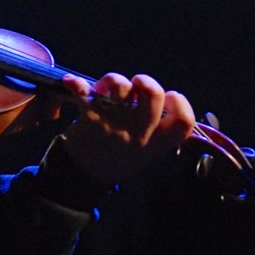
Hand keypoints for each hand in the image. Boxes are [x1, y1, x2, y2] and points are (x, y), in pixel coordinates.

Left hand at [59, 73, 194, 184]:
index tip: (170, 97)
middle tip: (136, 84)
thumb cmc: (116, 158)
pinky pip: (84, 92)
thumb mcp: (145, 152)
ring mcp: (114, 124)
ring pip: (121, 87)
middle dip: (146, 81)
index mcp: (156, 144)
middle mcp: (138, 134)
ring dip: (114, 79)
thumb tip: (161, 97)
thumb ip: (156, 130)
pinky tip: (71, 82)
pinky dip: (75, 83)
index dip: (180, 103)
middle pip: (153, 94)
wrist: (82, 175)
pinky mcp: (90, 118)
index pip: (183, 121)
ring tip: (105, 87)